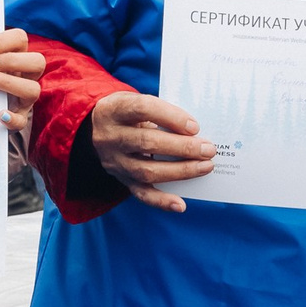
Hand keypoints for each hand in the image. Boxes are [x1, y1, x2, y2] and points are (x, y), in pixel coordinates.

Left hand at [0, 28, 45, 134]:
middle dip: (10, 61)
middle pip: (37, 61)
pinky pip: (22, 120)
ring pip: (33, 89)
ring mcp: (24, 98)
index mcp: (16, 56)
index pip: (20, 39)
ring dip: (9, 83)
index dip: (1, 42)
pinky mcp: (18, 118)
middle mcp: (25, 75)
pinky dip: (12, 118)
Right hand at [89, 91, 216, 211]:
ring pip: (146, 171)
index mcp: (115, 109)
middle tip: (208, 149)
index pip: (143, 109)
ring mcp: (114, 161)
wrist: (96, 127)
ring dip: (180, 171)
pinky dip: (161, 201)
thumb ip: (162, 112)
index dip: (171, 117)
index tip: (195, 126)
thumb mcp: (138, 102)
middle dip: (182, 147)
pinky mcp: (121, 179)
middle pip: (147, 143)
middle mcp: (110, 136)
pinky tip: (181, 204)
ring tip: (205, 167)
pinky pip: (141, 194)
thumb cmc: (129, 112)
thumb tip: (196, 132)